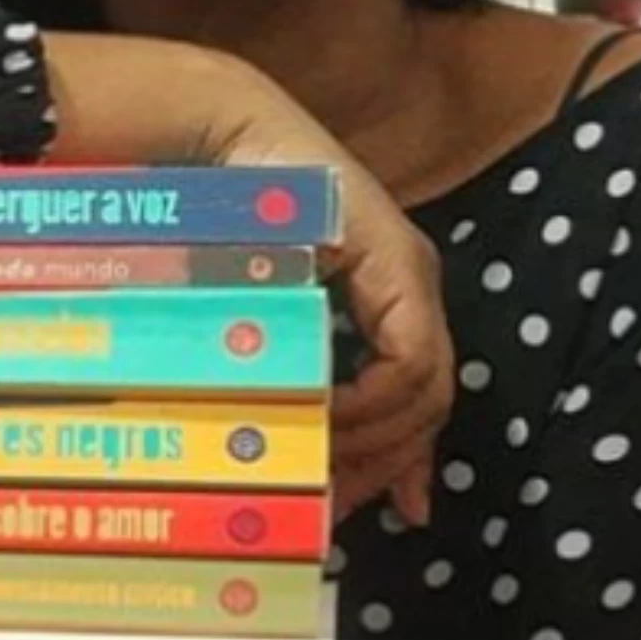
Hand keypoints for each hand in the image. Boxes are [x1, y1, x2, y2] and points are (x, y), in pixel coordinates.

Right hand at [203, 68, 455, 526]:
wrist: (212, 132)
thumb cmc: (214, 217)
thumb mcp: (254, 313)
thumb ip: (284, 371)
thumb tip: (294, 450)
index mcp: (388, 296)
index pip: (417, 401)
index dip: (392, 465)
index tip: (343, 506)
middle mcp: (410, 285)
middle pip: (428, 406)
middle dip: (382, 467)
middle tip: (327, 507)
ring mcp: (409, 271)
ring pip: (426, 391)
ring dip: (374, 443)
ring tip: (315, 467)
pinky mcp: (398, 262)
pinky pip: (407, 360)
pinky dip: (370, 402)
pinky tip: (321, 417)